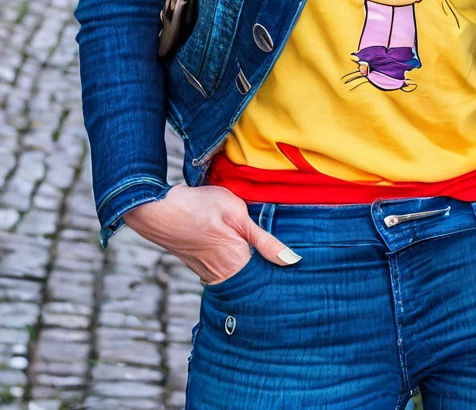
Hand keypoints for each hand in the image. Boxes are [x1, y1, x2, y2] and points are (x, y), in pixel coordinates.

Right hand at [122, 183, 300, 284]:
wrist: (160, 210)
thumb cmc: (200, 207)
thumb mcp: (238, 214)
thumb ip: (265, 241)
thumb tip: (293, 261)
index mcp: (236, 267)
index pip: (268, 282)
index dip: (284, 277)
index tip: (300, 276)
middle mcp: (222, 278)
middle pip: (254, 283)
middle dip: (270, 276)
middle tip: (291, 271)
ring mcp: (209, 275)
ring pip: (240, 277)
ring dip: (253, 268)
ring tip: (271, 260)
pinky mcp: (202, 268)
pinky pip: (226, 271)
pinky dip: (237, 264)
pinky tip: (245, 252)